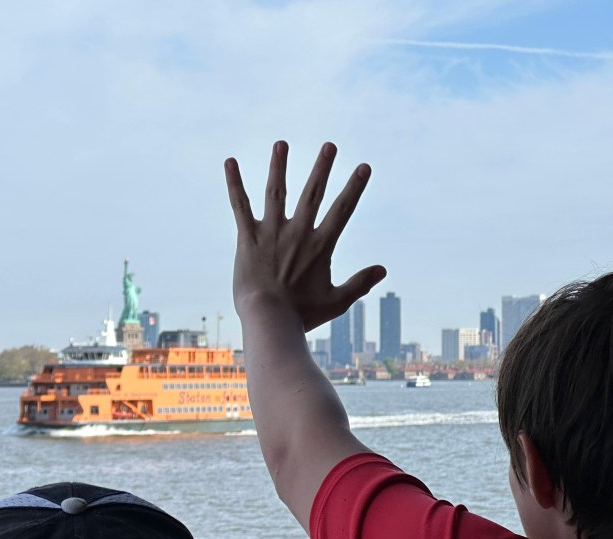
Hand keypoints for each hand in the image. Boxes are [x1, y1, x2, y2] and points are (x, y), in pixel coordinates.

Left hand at [225, 141, 385, 330]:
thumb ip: (360, 284)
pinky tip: (230, 162)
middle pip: (312, 193)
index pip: (342, 210)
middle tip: (329, 146)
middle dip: (322, 168)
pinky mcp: (247, 237)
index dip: (354, 187)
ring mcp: (271, 232)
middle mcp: (297, 232)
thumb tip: (383, 269)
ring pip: (276, 192)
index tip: (363, 167)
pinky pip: (240, 205)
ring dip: (279, 166)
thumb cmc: (302, 315)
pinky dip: (234, 183)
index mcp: (320, 246)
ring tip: (281, 144)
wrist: (269, 319)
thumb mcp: (336, 302)